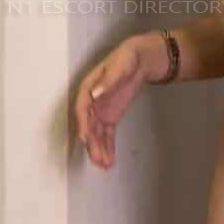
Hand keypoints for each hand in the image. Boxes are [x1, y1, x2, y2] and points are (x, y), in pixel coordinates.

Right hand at [74, 37, 149, 169]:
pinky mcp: (110, 117)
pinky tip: (109, 160)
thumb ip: (109, 80)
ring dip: (99, 150)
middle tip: (98, 160)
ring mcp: (100, 111)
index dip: (83, 123)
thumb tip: (95, 94)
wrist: (141, 58)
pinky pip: (106, 134)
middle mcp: (91, 102)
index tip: (85, 138)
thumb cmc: (128, 57)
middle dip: (92, 143)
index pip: (82, 108)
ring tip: (105, 166)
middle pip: (89, 125)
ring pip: (97, 134)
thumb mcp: (121, 65)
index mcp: (89, 87)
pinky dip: (107, 147)